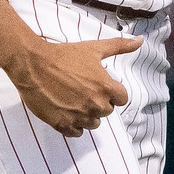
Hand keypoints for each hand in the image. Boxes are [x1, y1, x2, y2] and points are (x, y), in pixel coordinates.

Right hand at [2, 36, 143, 136]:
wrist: (33, 64)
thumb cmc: (64, 55)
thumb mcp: (94, 48)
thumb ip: (120, 46)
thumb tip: (140, 40)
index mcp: (106, 88)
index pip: (122, 99)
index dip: (112, 92)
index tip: (99, 85)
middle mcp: (95, 105)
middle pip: (107, 111)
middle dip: (98, 102)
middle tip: (82, 89)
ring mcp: (79, 116)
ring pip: (93, 124)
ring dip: (87, 114)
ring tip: (73, 99)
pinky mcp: (63, 125)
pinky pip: (77, 133)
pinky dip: (73, 125)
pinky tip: (66, 110)